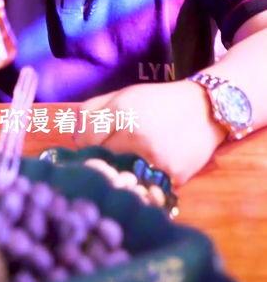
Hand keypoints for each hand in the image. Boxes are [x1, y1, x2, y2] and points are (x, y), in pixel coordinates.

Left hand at [79, 80, 226, 184]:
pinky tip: (147, 171)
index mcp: (121, 111)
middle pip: (100, 160)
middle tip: (108, 156)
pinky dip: (142, 182)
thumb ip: (93, 111)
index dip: (85, 142)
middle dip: (100, 160)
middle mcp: (136, 135)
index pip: (84, 139)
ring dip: (119, 174)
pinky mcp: (171, 178)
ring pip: (120, 177)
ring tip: (127, 164)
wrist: (205, 109)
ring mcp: (154, 159)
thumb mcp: (123, 95)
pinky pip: (145, 186)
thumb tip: (74, 138)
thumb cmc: (158, 102)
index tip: (92, 143)